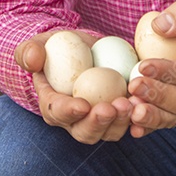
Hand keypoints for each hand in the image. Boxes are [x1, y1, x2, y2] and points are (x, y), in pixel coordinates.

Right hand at [15, 31, 133, 143]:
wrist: (79, 48)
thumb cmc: (55, 48)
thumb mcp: (39, 44)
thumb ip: (30, 51)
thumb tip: (33, 60)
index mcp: (52, 104)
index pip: (57, 113)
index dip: (69, 112)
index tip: (82, 104)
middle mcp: (75, 119)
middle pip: (85, 131)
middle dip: (99, 123)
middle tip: (111, 107)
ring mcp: (99, 118)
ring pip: (110, 131)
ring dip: (121, 122)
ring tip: (131, 104)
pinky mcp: (119, 112)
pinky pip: (130, 121)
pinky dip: (138, 116)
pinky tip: (145, 104)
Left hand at [126, 0, 175, 137]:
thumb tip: (160, 26)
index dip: (170, 72)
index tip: (143, 66)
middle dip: (159, 96)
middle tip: (133, 87)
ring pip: (175, 117)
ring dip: (152, 116)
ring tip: (131, 110)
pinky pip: (164, 123)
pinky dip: (148, 127)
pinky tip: (131, 126)